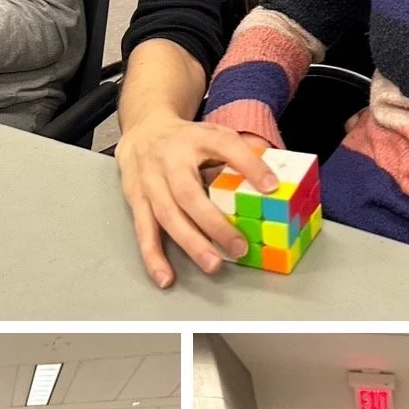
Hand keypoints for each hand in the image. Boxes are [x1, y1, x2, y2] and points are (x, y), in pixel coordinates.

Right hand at [114, 116, 278, 283]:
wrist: (142, 131)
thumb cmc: (186, 140)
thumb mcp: (214, 135)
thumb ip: (241, 154)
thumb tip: (273, 181)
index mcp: (196, 139)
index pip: (226, 147)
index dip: (249, 165)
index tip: (271, 187)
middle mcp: (169, 160)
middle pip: (189, 193)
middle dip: (214, 223)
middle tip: (239, 247)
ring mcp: (150, 181)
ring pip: (167, 215)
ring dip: (190, 243)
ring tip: (212, 265)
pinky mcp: (136, 200)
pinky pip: (144, 231)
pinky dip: (153, 256)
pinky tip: (165, 277)